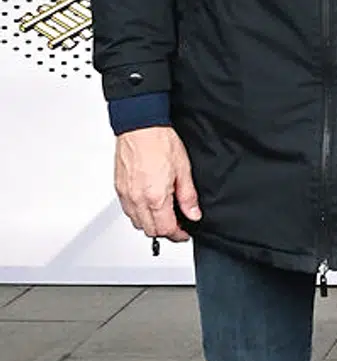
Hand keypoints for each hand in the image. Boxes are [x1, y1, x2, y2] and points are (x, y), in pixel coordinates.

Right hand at [114, 126, 200, 243]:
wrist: (140, 126)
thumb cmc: (160, 142)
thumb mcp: (183, 170)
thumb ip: (188, 197)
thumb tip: (193, 214)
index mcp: (155, 197)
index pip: (165, 229)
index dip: (178, 235)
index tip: (185, 232)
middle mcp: (137, 199)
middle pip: (150, 231)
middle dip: (165, 231)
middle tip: (177, 225)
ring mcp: (126, 194)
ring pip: (137, 222)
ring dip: (150, 223)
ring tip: (163, 214)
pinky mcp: (119, 188)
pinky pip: (128, 210)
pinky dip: (139, 213)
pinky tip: (148, 204)